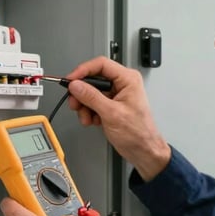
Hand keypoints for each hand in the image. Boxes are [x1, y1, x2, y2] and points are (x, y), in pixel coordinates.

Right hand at [64, 57, 170, 180]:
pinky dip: (89, 112)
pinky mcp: (111, 105)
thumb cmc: (139, 133)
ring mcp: (116, 95)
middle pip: (93, 79)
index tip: (71, 80)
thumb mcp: (111, 113)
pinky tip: (93, 121)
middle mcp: (122, 84)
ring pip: (91, 93)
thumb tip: (76, 85)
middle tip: (75, 103)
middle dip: (82, 93)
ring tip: (87, 117)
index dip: (83, 70)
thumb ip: (91, 97)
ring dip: (85, 106)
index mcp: (128, 79)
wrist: (143, 151)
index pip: (101, 65)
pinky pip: (93, 103)